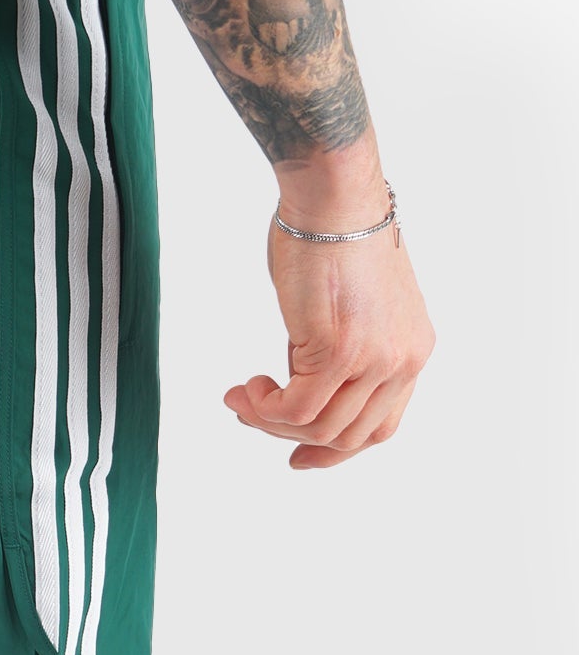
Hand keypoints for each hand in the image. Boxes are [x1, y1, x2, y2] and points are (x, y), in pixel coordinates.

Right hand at [224, 192, 434, 470]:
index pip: (379, 427)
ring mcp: (374, 359)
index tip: (298, 456)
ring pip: (318, 429)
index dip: (336, 451)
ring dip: (270, 421)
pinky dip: (264, 409)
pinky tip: (248, 387)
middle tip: (252, 415)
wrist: (333, 198)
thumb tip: (299, 386)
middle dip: (291, 437)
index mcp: (411, 351)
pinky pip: (295, 410)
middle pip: (346, 437)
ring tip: (244, 398)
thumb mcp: (350, 311)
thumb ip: (339, 354)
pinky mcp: (341, 353)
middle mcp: (401, 360)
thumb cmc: (333, 236)